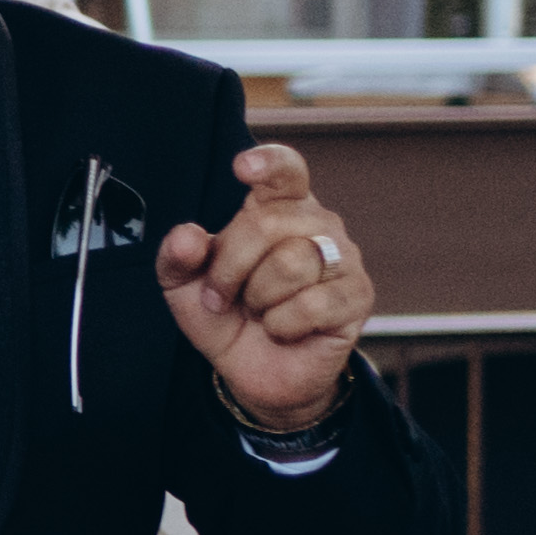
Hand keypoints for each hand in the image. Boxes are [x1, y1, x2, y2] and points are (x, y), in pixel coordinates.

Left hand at [159, 140, 370, 430]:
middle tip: (221, 296)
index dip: (269, 163)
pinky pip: (312, 303)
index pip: (286, 171)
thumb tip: (186, 236)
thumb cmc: (225, 314)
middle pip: (269, 223)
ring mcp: (344, 258)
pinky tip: (283, 329)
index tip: (242, 166)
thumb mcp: (185, 285)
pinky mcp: (358, 296)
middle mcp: (318, 223)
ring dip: (258, 298)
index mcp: (278, 207)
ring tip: (258, 312)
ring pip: (292, 262)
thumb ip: (177, 255)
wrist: (252, 370)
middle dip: (230, 267)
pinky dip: (282, 324)